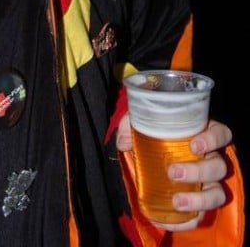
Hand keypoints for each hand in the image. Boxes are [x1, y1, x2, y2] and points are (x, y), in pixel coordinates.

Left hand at [116, 113, 230, 229]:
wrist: (152, 154)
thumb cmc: (154, 132)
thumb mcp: (143, 123)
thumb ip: (131, 125)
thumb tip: (124, 142)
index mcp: (202, 134)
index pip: (221, 134)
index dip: (213, 140)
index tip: (194, 146)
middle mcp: (211, 158)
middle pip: (218, 167)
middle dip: (198, 172)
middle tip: (173, 173)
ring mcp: (209, 182)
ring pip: (218, 193)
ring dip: (200, 200)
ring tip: (177, 201)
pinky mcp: (200, 201)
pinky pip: (202, 215)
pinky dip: (188, 221)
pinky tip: (169, 222)